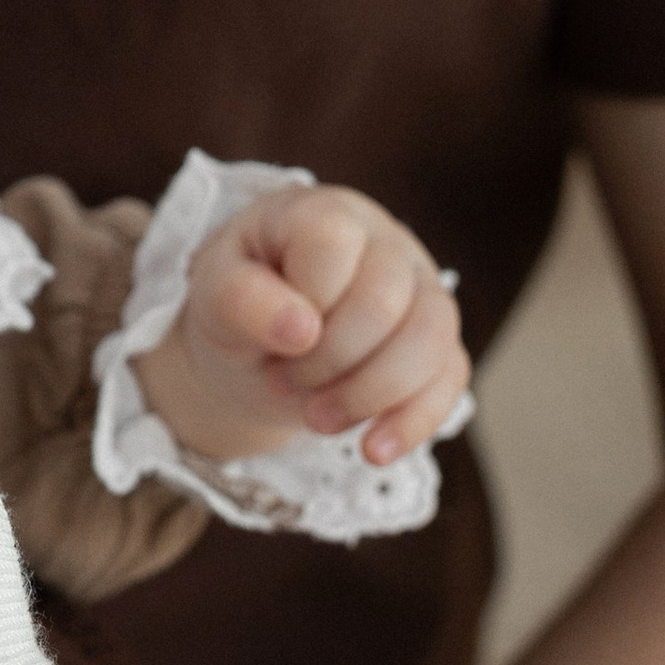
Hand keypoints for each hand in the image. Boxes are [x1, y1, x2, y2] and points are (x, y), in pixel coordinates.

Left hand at [139, 183, 469, 468]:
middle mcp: (384, 242)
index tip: (269, 340)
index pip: (334, 244)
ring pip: (431, 337)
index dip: (303, 305)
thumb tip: (301, 328)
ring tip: (316, 419)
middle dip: (328, 361)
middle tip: (281, 381)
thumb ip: (241, 299)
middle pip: (385, 300)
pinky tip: (372, 451)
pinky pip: (450, 377)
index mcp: (323, 214)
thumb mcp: (213, 295)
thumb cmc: (239, 303)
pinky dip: (412, 422)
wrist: (260, 345)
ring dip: (369, 395)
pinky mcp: (438, 342)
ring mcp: (420, 290)